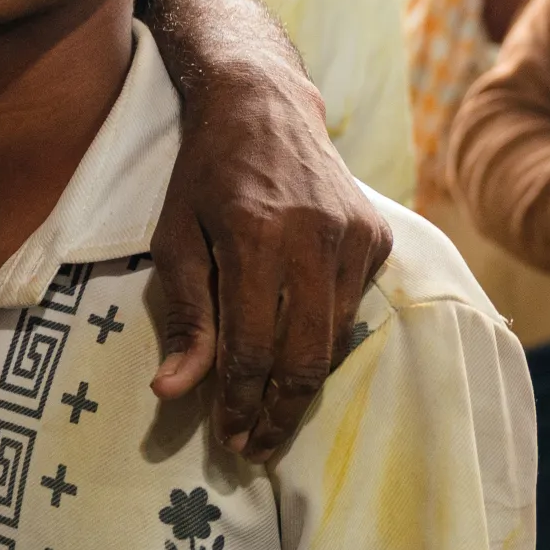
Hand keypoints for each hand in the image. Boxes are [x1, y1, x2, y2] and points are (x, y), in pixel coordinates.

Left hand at [153, 63, 395, 459]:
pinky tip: (297, 354)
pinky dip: (324, 338)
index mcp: (255, 236)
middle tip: (255, 446)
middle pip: (304, 357)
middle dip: (279, 413)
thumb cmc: (205, 173)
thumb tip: (173, 391)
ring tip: (272, 415)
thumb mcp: (175, 238)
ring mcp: (354, 235)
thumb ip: (184, 316)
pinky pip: (352, 307)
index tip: (228, 437)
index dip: (240, 403)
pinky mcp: (377, 233)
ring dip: (302, 385)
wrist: (263, 103)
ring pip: (333, 339)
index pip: (253, 348)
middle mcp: (314, 237)